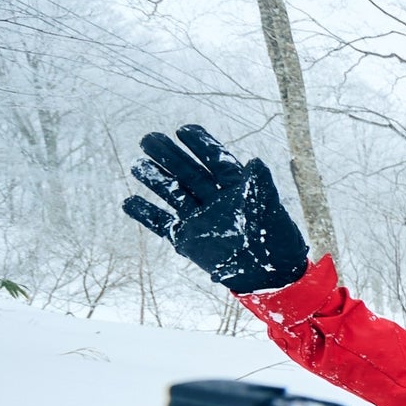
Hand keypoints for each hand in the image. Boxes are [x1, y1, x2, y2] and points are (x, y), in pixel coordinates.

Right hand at [123, 125, 308, 292]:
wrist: (269, 277)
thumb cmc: (276, 242)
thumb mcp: (271, 211)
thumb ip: (260, 186)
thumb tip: (255, 160)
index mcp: (235, 188)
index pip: (215, 161)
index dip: (200, 145)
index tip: (183, 129)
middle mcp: (214, 199)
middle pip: (188, 172)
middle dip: (169, 156)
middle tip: (148, 139)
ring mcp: (199, 218)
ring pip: (173, 193)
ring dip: (155, 179)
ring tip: (137, 164)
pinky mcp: (188, 239)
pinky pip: (162, 224)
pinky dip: (146, 214)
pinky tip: (128, 201)